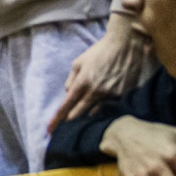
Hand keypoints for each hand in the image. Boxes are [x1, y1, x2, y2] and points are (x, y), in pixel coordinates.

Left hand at [48, 15, 149, 129]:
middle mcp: (96, 91)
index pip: (66, 106)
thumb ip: (71, 80)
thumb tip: (68, 95)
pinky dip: (104, 108)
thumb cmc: (100, 52)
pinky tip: (103, 106)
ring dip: (88, 116)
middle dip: (71, 120)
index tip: (49, 130)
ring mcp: (111, 95)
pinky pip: (110, 108)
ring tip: (84, 117)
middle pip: (79, 114)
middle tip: (65, 126)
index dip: (57, 119)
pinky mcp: (123, 96)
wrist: (126, 45)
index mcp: (83, 82)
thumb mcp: (79, 62)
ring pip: (96, 113)